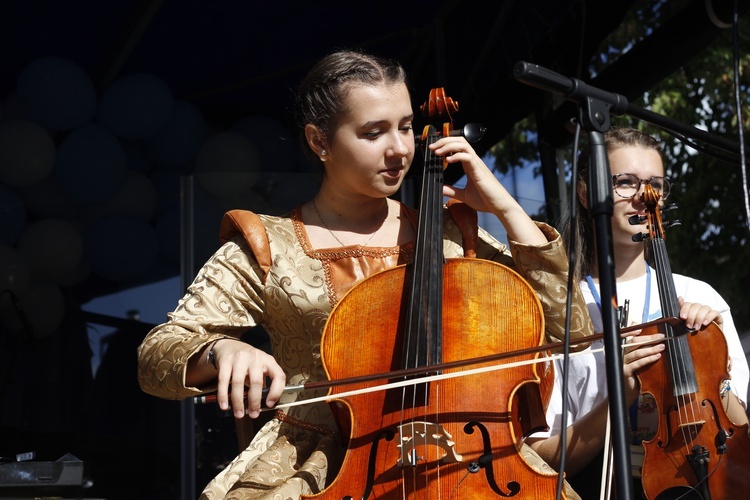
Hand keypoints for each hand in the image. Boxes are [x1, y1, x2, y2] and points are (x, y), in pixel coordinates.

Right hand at [211, 339, 285, 418]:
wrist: (230, 346)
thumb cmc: (249, 362)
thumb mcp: (261, 368)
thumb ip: (263, 383)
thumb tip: (262, 405)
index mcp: (269, 361)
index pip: (278, 376)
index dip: (276, 392)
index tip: (269, 404)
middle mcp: (256, 357)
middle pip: (256, 382)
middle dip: (254, 402)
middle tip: (253, 415)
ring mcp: (240, 358)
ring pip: (238, 382)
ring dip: (238, 402)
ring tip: (239, 414)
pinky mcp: (225, 361)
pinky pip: (223, 381)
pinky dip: (223, 395)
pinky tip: (224, 406)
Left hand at [430, 136, 546, 244]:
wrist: (500, 206)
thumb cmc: (486, 200)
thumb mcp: (464, 195)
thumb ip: (452, 191)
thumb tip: (439, 188)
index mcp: (470, 165)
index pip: (458, 147)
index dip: (445, 144)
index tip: (433, 149)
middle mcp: (474, 162)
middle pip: (460, 141)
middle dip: (444, 141)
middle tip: (432, 147)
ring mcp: (477, 165)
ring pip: (463, 145)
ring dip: (448, 145)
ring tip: (437, 152)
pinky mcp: (479, 171)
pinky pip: (468, 157)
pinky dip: (457, 156)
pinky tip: (448, 160)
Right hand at [621, 329, 665, 402]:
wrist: (626, 392)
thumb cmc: (633, 375)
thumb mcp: (636, 361)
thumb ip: (638, 349)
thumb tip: (642, 335)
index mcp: (622, 350)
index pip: (626, 337)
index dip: (631, 331)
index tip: (641, 328)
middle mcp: (620, 354)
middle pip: (633, 342)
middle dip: (648, 339)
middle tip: (661, 336)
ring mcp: (622, 363)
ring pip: (637, 352)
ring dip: (650, 349)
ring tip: (662, 346)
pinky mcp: (625, 371)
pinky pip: (638, 363)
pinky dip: (648, 359)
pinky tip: (657, 357)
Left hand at [677, 297, 722, 329]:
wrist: (706, 340)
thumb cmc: (694, 330)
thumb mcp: (685, 323)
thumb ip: (682, 312)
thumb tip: (679, 298)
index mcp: (691, 308)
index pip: (687, 304)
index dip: (684, 309)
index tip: (683, 317)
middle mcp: (700, 308)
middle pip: (696, 306)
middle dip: (691, 316)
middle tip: (689, 326)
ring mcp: (709, 311)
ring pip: (704, 308)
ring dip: (699, 318)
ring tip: (696, 327)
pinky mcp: (717, 316)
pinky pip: (714, 313)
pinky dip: (709, 317)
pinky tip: (705, 323)